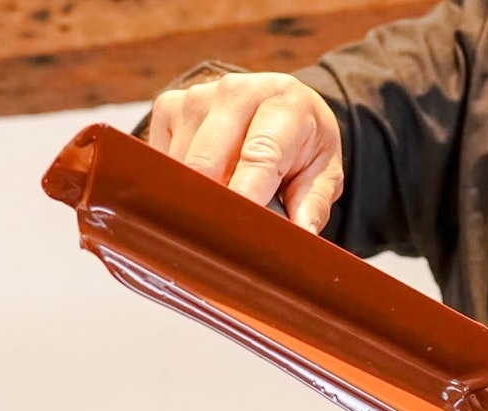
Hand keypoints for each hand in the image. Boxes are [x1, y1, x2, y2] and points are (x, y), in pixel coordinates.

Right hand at [148, 72, 343, 232]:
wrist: (282, 102)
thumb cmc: (304, 143)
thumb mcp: (324, 172)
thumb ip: (312, 204)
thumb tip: (302, 234)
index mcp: (283, 103)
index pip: (258, 156)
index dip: (245, 198)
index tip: (240, 233)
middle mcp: (236, 92)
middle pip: (207, 164)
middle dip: (214, 206)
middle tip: (226, 241)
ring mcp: (197, 96)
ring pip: (181, 169)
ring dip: (198, 197)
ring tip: (223, 208)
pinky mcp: (169, 106)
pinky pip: (164, 162)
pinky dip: (181, 185)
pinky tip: (205, 186)